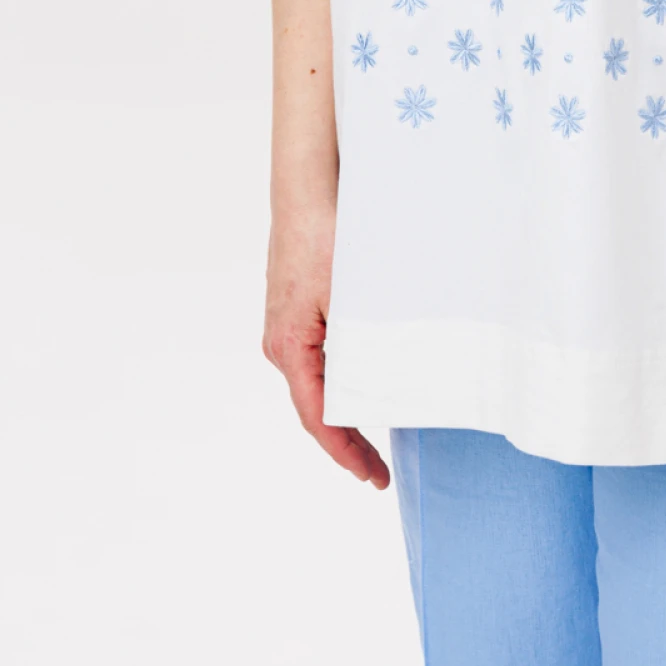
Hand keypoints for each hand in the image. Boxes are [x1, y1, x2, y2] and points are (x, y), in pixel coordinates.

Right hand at [263, 204, 389, 488]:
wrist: (307, 189)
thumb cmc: (325, 236)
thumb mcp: (351, 297)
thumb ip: (360, 345)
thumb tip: (384, 386)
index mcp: (290, 346)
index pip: (318, 415)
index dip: (345, 451)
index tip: (370, 475)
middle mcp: (280, 344)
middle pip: (315, 406)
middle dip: (346, 440)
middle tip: (377, 471)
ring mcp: (286, 328)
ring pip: (317, 382)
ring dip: (344, 409)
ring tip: (373, 440)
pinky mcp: (295, 312)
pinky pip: (317, 359)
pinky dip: (339, 381)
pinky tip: (361, 387)